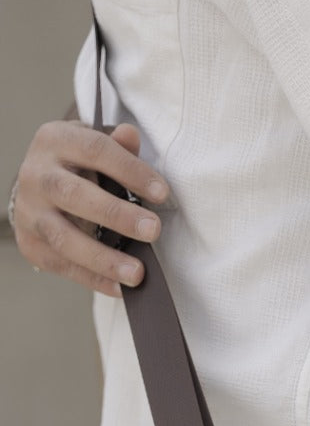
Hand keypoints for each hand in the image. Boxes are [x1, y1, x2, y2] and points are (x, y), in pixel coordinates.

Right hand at [10, 120, 167, 297]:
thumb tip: (131, 136)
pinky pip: (64, 266)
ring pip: (64, 238)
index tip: (162, 193)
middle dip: (117, 215)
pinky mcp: (32, 244)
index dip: (130, 171)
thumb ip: (116, 146)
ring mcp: (30, 212)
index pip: (94, 150)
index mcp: (55, 140)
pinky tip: (122, 288)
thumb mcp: (94, 147)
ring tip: (138, 273)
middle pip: (74, 195)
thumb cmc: (77, 166)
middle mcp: (36, 175)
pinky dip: (95, 280)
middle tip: (153, 231)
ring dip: (104, 258)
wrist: (38, 188)